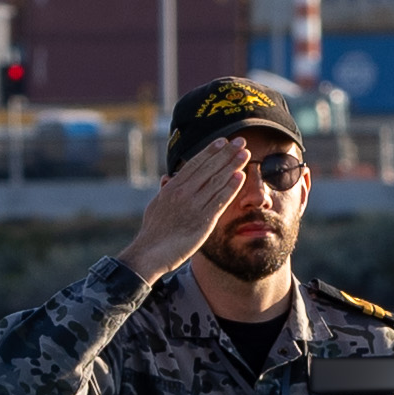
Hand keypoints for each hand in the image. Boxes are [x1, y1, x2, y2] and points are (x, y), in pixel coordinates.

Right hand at [126, 135, 248, 286]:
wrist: (149, 253)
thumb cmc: (153, 231)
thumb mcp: (155, 205)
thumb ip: (165, 190)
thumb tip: (167, 178)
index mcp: (172, 187)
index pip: (194, 164)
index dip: (210, 151)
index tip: (223, 141)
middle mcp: (183, 193)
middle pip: (209, 168)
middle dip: (226, 154)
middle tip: (240, 141)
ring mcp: (194, 206)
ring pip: (216, 181)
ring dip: (232, 166)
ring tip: (245, 155)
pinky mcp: (203, 221)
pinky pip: (220, 201)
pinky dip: (230, 188)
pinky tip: (240, 177)